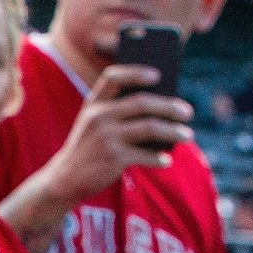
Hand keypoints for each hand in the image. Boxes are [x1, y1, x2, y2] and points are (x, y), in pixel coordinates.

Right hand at [43, 63, 193, 202]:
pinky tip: (167, 160)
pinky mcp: (113, 158)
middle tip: (187, 112)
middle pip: (143, 102)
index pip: (113, 77)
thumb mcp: (93, 125)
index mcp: (93, 104)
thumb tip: (162, 109)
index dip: (136, 72)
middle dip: (170, 106)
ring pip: (150, 127)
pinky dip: (159, 158)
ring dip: (173, 131)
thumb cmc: (87, 149)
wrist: (65, 179)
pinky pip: (145, 154)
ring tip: (187, 135)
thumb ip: (117, 113)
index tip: (158, 75)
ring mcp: (106, 137)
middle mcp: (99, 117)